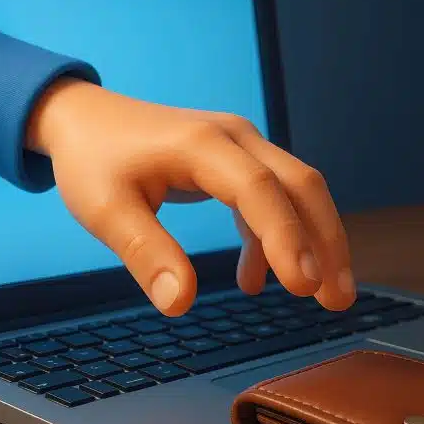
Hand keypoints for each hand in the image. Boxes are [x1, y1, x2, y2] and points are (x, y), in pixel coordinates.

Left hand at [27, 78, 355, 316]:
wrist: (85, 119)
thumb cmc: (92, 161)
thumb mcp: (105, 210)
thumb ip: (144, 253)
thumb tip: (180, 305)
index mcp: (202, 144)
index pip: (259, 190)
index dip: (286, 238)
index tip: (305, 286)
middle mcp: (233, 137)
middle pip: (299, 185)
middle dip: (325, 241)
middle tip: (337, 298)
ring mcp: (239, 146)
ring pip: (296, 190)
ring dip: (314, 241)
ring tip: (325, 297)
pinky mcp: (235, 161)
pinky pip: (271, 199)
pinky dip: (274, 239)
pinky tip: (254, 281)